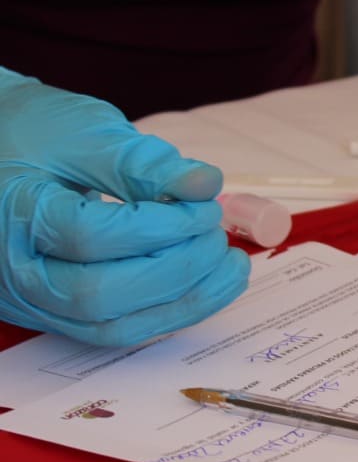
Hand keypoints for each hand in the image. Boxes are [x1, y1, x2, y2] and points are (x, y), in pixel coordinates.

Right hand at [0, 70, 249, 345]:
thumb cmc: (28, 133)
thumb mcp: (81, 132)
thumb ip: (142, 162)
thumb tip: (207, 184)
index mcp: (12, 215)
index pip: (89, 237)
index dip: (159, 226)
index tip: (204, 205)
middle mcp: (14, 272)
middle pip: (99, 294)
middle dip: (175, 268)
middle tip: (216, 235)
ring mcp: (32, 301)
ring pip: (110, 325)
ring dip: (184, 301)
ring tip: (232, 264)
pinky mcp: (57, 313)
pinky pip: (116, 329)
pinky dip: (170, 311)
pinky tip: (211, 284)